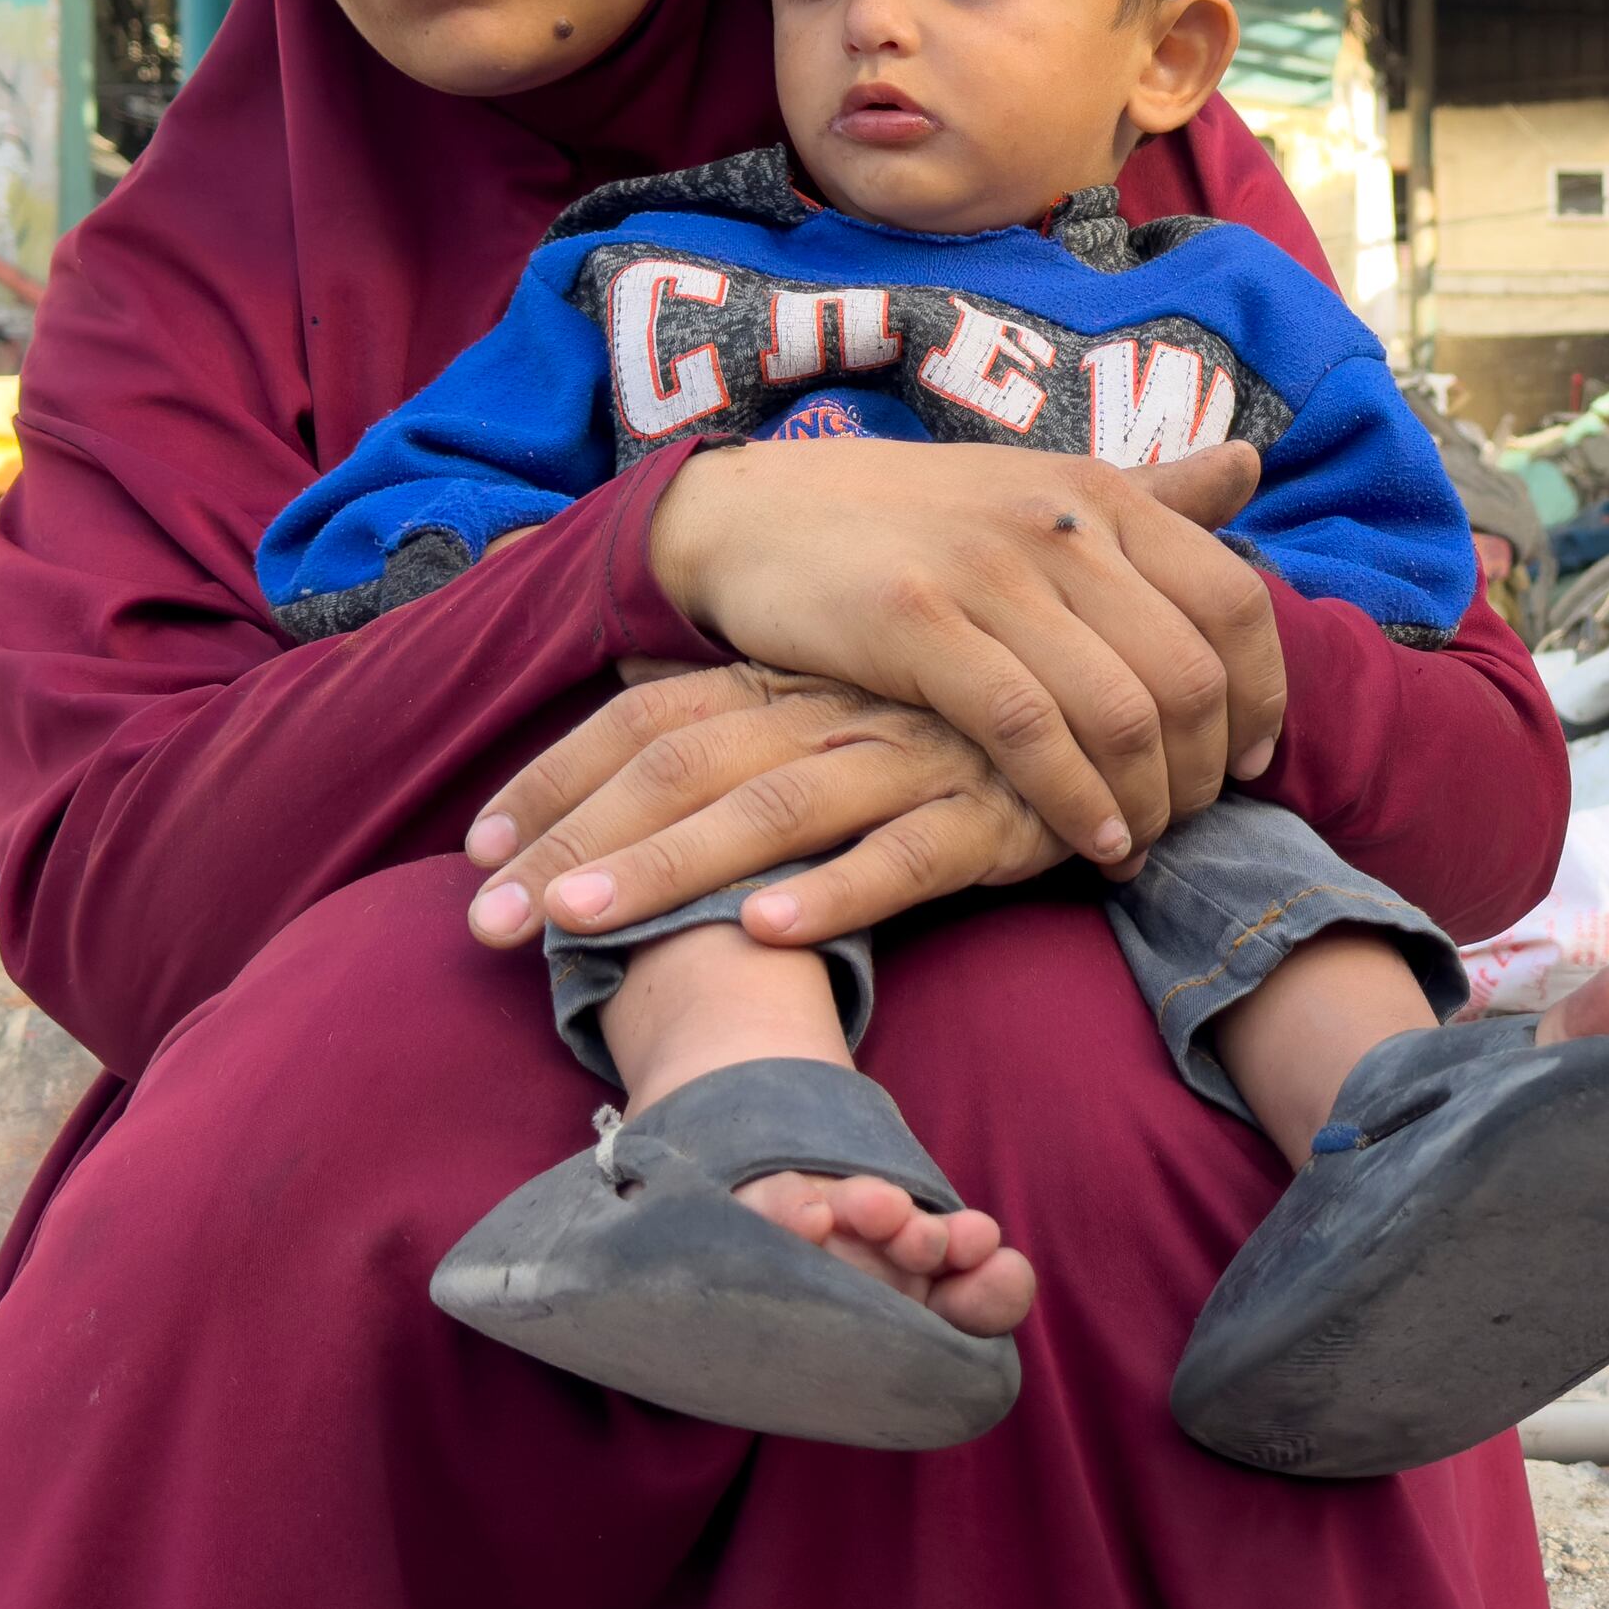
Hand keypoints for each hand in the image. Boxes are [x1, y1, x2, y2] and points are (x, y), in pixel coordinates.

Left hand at [466, 666, 1084, 952]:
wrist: (1131, 712)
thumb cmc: (963, 723)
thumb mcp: (845, 699)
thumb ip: (747, 704)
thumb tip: (629, 703)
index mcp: (793, 678)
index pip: (647, 718)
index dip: (558, 778)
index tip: (477, 847)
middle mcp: (840, 707)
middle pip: (681, 767)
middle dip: (575, 844)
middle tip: (485, 920)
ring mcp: (916, 757)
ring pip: (773, 811)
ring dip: (670, 870)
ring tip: (579, 929)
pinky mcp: (996, 814)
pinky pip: (910, 855)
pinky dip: (837, 893)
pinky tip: (763, 930)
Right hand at [640, 440, 1287, 868]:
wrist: (753, 515)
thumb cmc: (911, 519)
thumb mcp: (1036, 487)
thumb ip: (1150, 493)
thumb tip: (1249, 463)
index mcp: (1103, 492)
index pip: (1234, 602)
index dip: (1262, 694)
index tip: (1254, 761)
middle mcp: (1060, 522)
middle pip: (1188, 672)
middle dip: (1206, 768)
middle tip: (1190, 821)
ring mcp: (990, 570)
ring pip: (1120, 710)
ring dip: (1147, 801)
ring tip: (1137, 844)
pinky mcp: (918, 624)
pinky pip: (1029, 731)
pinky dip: (1075, 800)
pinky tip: (1087, 842)